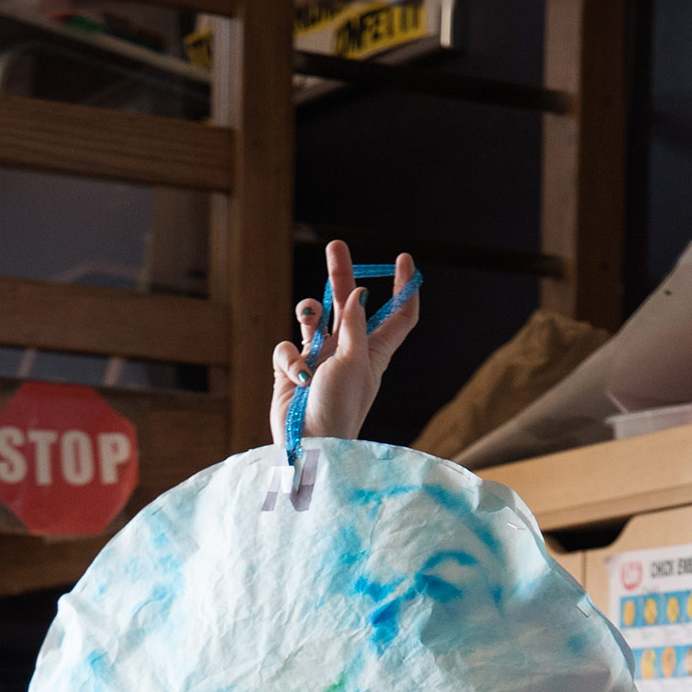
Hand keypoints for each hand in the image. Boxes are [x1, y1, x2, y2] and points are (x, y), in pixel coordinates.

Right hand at [267, 239, 420, 449]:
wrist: (308, 445)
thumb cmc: (339, 408)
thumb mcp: (354, 362)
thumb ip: (355, 324)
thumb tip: (359, 293)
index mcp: (374, 351)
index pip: (399, 315)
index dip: (404, 288)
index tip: (403, 259)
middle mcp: (348, 350)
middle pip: (349, 303)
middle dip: (342, 275)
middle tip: (336, 246)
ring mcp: (319, 358)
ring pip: (314, 318)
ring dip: (309, 311)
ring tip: (310, 317)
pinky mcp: (292, 370)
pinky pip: (288, 347)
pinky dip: (290, 357)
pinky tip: (296, 376)